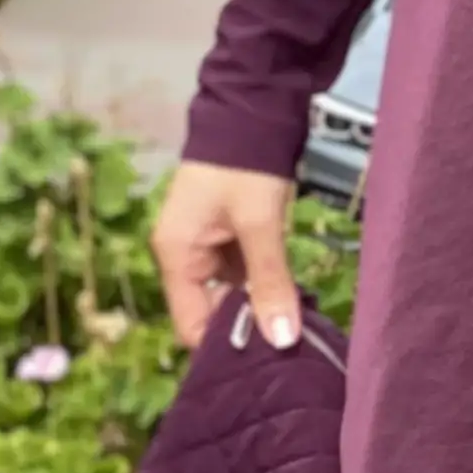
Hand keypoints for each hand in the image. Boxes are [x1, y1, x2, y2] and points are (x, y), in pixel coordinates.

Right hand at [152, 159, 300, 350]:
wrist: (252, 108)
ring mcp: (206, 246)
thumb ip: (269, 281)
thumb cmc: (246, 164)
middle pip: (211, 313)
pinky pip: (243, 274)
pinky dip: (264, 286)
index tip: (264, 364)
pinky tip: (292, 301)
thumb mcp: (260, 223)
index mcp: (176, 255)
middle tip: (289, 349)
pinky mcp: (228, 236)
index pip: (191, 325)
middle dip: (247, 329)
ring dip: (259, 308)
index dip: (224, 346)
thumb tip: (282, 340)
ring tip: (296, 332)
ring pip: (231, 295)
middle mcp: (185, 256)